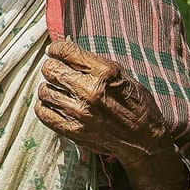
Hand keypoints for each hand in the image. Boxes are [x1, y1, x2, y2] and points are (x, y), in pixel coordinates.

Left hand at [34, 39, 170, 166]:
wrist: (145, 140)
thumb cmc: (135, 104)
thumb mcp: (121, 75)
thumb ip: (93, 62)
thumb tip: (64, 50)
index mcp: (104, 72)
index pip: (64, 50)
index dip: (56, 49)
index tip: (55, 52)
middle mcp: (89, 90)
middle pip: (50, 69)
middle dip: (52, 67)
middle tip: (57, 71)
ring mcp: (79, 112)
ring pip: (44, 90)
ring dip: (49, 88)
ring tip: (58, 90)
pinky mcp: (72, 130)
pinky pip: (43, 112)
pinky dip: (45, 106)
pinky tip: (54, 104)